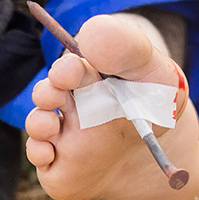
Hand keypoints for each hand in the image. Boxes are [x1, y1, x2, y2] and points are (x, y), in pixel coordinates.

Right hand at [22, 13, 198, 199]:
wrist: (160, 155)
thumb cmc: (155, 106)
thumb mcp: (155, 73)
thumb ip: (128, 48)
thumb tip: (92, 34)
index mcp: (91, 77)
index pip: (70, 68)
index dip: (67, 69)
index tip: (72, 71)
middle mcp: (73, 104)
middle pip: (45, 93)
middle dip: (45, 92)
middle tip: (56, 94)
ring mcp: (65, 136)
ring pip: (38, 124)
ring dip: (38, 122)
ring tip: (53, 124)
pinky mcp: (60, 165)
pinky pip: (39, 157)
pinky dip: (38, 153)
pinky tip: (51, 152)